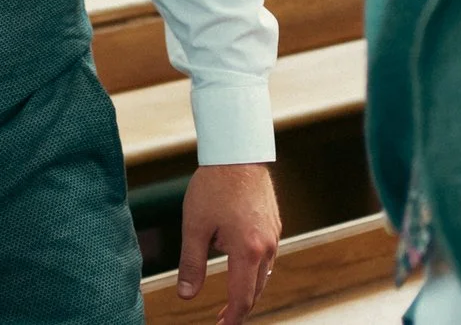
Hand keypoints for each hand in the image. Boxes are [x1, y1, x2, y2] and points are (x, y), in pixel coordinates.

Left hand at [177, 163, 280, 324]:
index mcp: (247, 251)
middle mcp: (266, 246)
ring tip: (231, 299)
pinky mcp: (275, 224)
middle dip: (239, 309)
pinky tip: (242, 268)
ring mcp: (274, 235)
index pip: (241, 298)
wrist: (238, 151)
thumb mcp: (195, 226)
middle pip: (255, 291)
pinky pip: (268, 258)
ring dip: (248, 290)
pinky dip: (255, 271)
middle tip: (221, 320)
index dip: (230, 319)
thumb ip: (191, 264)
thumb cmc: (213, 186)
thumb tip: (185, 295)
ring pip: (264, 275)